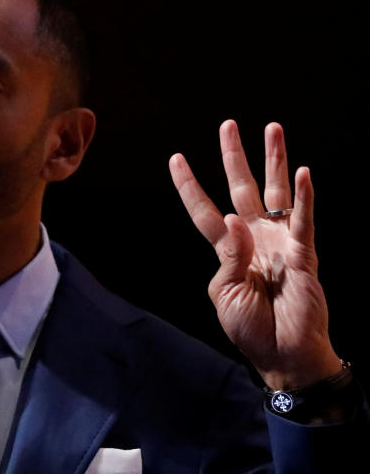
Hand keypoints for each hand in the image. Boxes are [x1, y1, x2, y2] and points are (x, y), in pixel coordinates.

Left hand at [169, 120, 340, 389]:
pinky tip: (303, 173)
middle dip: (235, 156)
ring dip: (274, 161)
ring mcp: (279, 242)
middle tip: (228, 125)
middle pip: (242, 187)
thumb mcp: (224, 292)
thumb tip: (234, 218)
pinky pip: (302, 220)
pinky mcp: (303, 253)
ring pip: (275, 192)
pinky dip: (304, 197)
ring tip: (272, 129)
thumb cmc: (250, 328)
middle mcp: (254, 237)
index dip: (190, 185)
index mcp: (229, 248)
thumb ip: (228, 255)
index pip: (204, 209)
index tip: (176, 158)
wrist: (283, 354)